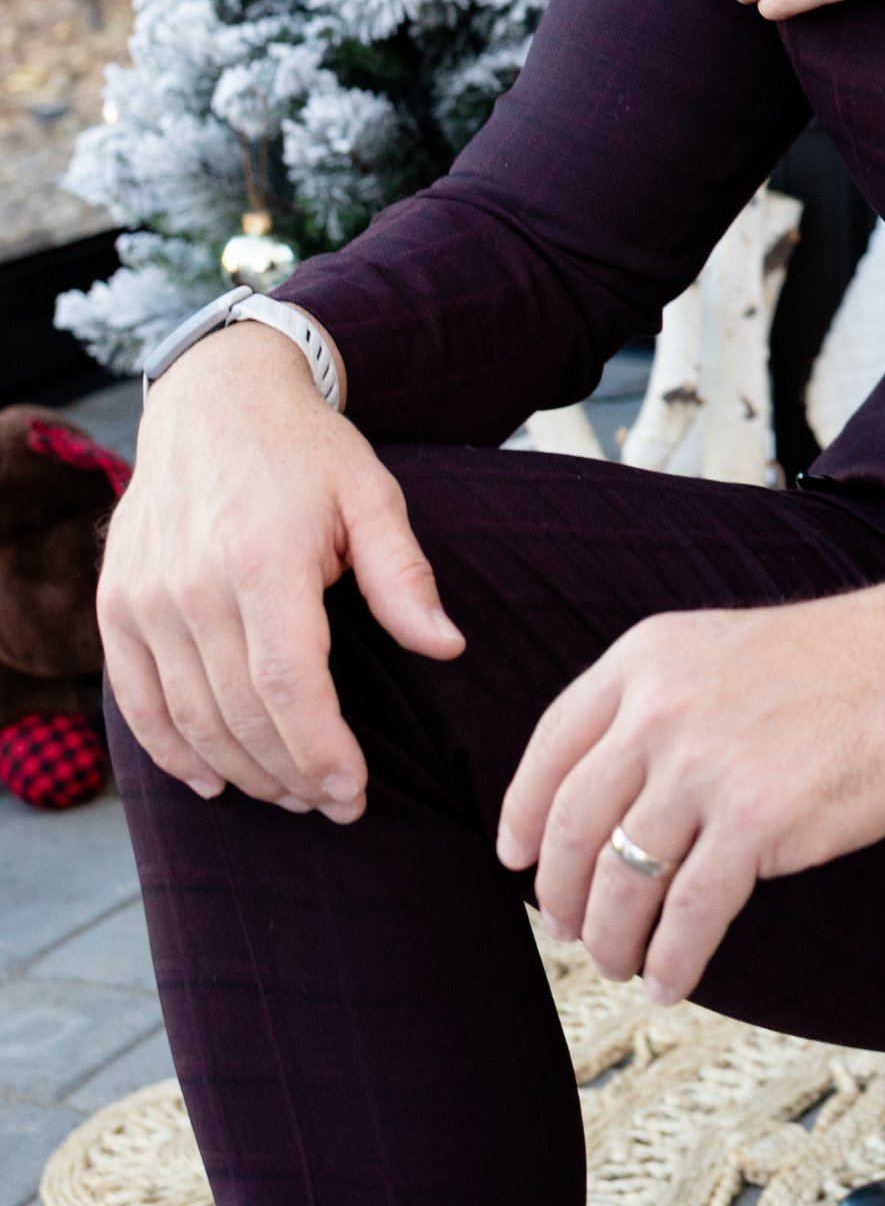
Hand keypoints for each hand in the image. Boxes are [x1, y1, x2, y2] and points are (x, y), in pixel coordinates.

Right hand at [98, 324, 463, 815]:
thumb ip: (405, 578)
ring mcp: (145, 597)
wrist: (216, 399)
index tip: (354, 793)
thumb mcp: (373, 496)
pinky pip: (137, 700)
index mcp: (263, 560)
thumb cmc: (306, 453)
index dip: (321, 752)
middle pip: (240, 715)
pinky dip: (170, 750)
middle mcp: (192, 585)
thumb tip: (447, 647)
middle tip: (333, 805)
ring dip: (242, 771)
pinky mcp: (116, 604)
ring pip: (190, 718)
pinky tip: (212, 779)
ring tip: (291, 794)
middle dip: (292, 775)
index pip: (289, 686)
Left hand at [500, 538, 884, 1001]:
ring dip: (611, 939)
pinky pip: (687, 914)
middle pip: (571, 827)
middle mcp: (659, 710)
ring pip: (620, 881)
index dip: (522, 816)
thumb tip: (596, 794)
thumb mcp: (716, 651)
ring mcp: (704, 767)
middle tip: (570, 930)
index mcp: (643, 660)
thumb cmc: (834, 664)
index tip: (515, 858)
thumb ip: (652, 705)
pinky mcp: (755, 823)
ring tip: (621, 964)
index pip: (548, 750)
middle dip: (562, 896)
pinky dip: (670, 959)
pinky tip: (670, 978)